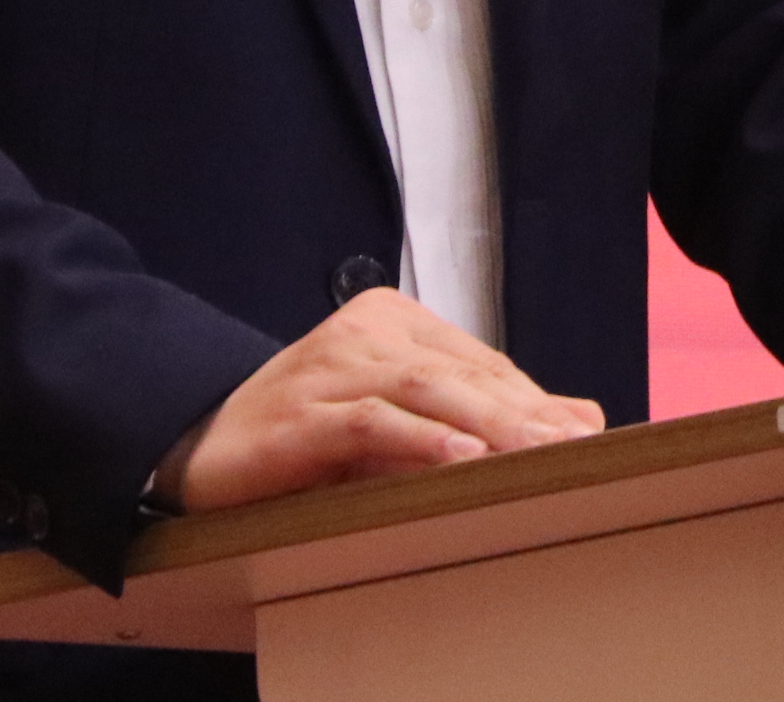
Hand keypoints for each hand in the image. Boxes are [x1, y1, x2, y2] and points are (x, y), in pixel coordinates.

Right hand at [157, 288, 605, 512]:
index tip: (589, 438)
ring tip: (541, 453)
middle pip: (464, 375)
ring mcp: (330, 367)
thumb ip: (476, 415)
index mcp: (394, 322)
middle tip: (581, 448)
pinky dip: (421, 441)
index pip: (483, 364)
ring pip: (427, 391)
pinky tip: (463, 461)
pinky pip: (371, 422)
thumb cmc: (307, 438)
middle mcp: (365, 332)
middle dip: (527, 415)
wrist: (195, 443)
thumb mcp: (398, 421)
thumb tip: (582, 418)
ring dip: (491, 425)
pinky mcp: (301, 413)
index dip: (537, 402)